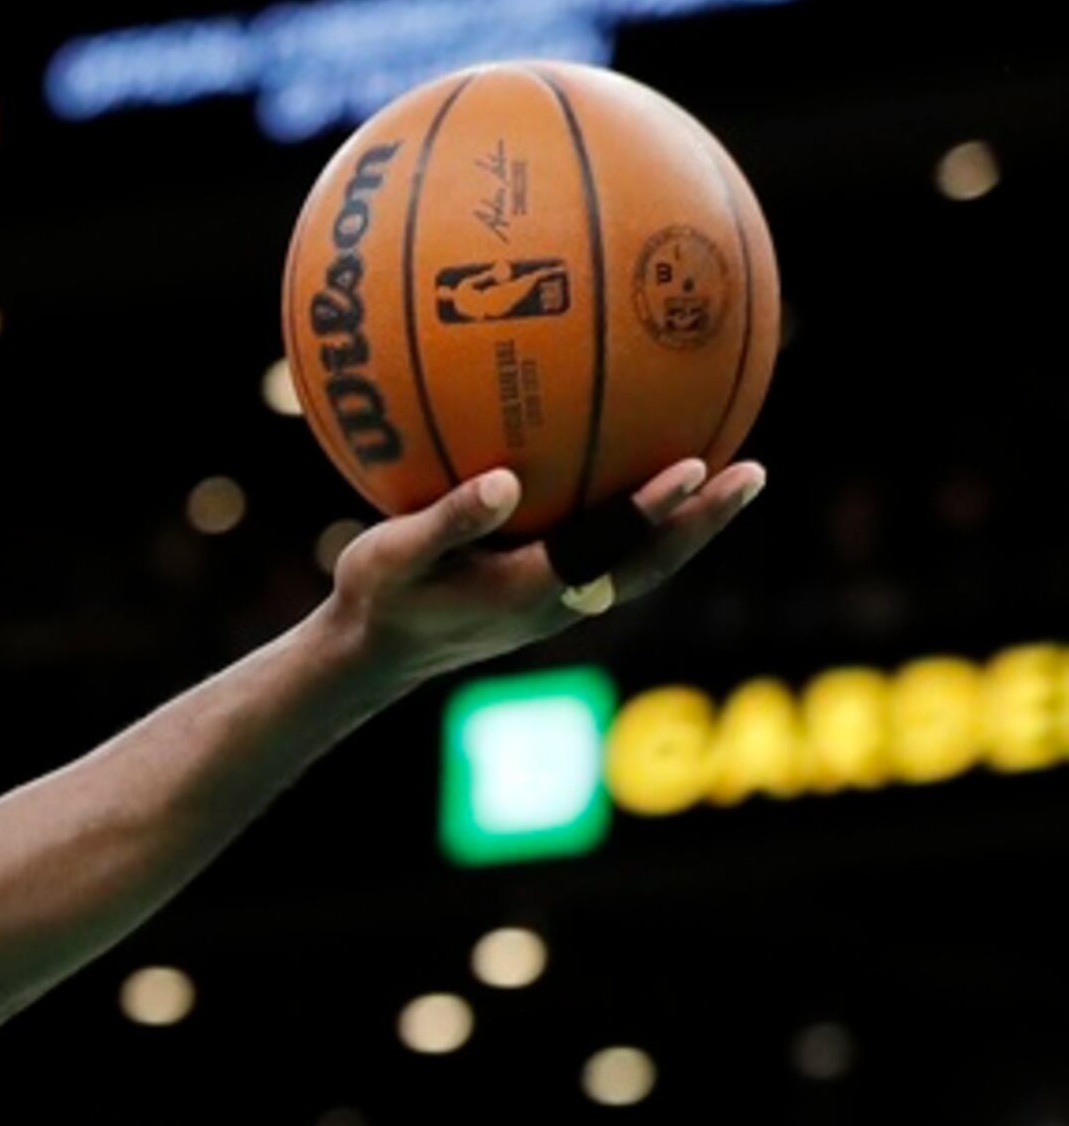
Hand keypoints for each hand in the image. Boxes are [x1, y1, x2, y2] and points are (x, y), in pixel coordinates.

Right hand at [330, 457, 766, 690]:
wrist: (372, 657)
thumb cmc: (375, 598)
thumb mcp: (390, 556)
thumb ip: (447, 520)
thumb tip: (505, 479)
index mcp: (522, 592)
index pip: (601, 549)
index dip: (649, 512)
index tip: (695, 468)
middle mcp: (557, 603)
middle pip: (649, 563)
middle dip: (703, 522)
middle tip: (754, 472)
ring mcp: (562, 606)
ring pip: (645, 567)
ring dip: (694, 528)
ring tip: (739, 478)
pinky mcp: (556, 599)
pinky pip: (619, 560)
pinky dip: (654, 528)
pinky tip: (666, 488)